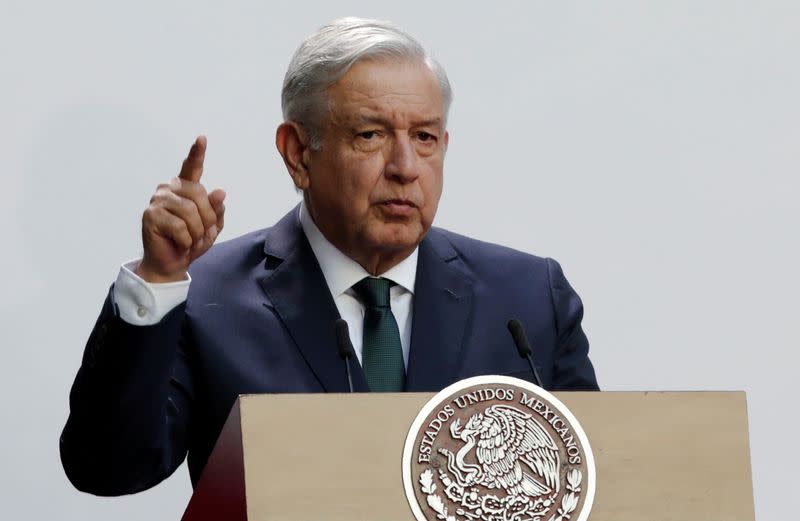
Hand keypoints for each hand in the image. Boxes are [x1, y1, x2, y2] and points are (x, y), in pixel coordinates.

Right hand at [136, 136, 225, 282]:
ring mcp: (158, 200)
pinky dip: (186, 240)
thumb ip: (216, 209)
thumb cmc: (191, 241)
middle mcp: (170, 189)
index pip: (192, 168)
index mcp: (186, 188)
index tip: (202, 138)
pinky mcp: (150, 215)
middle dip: (207, 219)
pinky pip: (180, 226)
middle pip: (199, 195)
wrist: (172, 263)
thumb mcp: (211, 226)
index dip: (197, 153)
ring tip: (190, 240)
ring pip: (190, 212)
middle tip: (202, 235)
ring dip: (197, 232)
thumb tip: (219, 191)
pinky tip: (180, 243)